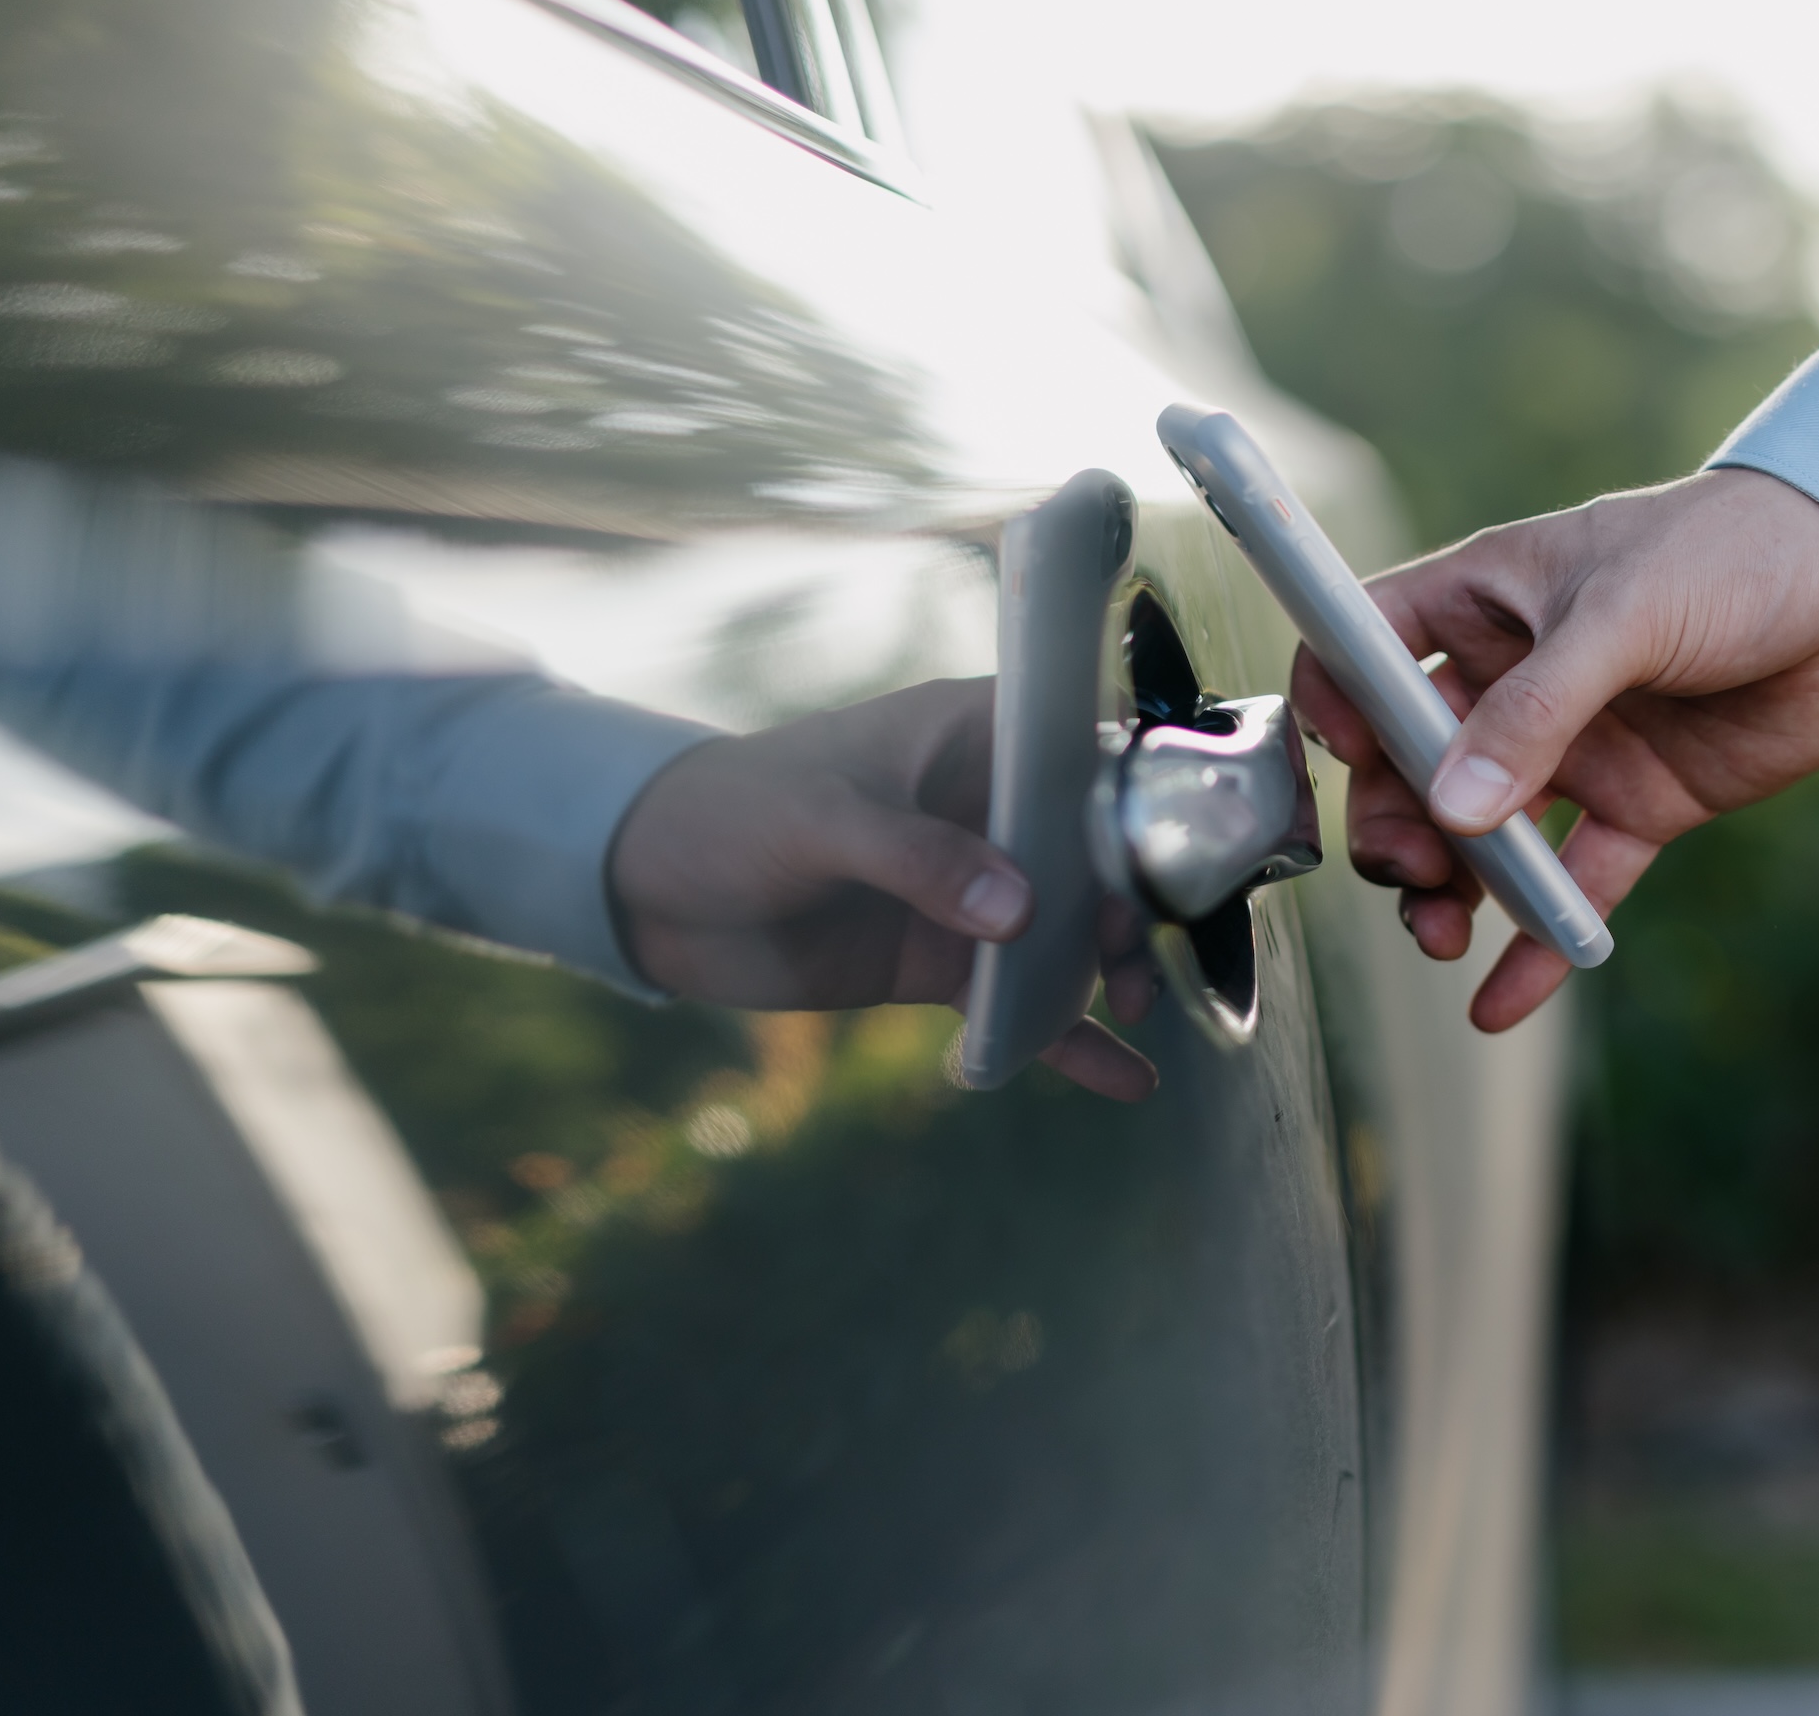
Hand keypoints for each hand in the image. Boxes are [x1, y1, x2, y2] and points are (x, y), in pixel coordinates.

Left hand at [607, 676, 1157, 1101]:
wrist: (645, 889)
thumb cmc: (730, 811)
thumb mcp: (821, 820)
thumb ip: (920, 860)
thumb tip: (1018, 915)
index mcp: (971, 737)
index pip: (1080, 748)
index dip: (1136, 790)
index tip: (1173, 847)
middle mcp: (989, 810)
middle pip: (1095, 851)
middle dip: (1133, 901)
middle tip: (1132, 952)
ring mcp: (971, 890)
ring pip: (1070, 929)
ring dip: (1111, 970)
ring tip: (1134, 1010)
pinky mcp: (944, 961)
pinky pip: (1021, 1001)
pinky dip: (1067, 1039)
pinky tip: (1122, 1080)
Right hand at [1292, 467, 1818, 1032]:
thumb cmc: (1737, 550)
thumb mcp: (1624, 613)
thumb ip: (1535, 712)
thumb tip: (1455, 813)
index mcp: (1486, 599)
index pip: (1365, 646)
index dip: (1338, 703)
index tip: (1347, 758)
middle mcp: (1516, 678)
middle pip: (1410, 764)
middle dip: (1393, 823)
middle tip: (1416, 867)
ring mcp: (1578, 747)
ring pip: (1481, 836)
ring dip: (1450, 890)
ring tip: (1444, 935)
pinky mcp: (1642, 805)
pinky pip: (1574, 883)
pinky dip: (1537, 944)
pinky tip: (1499, 1004)